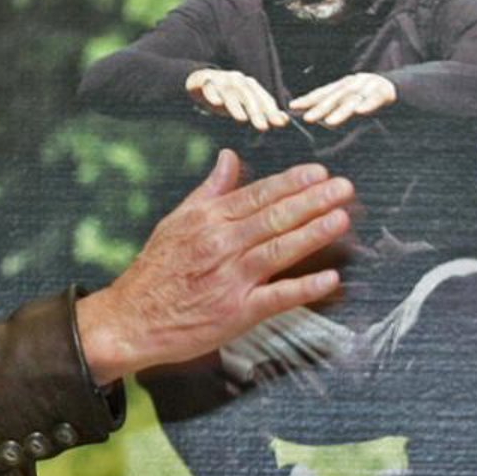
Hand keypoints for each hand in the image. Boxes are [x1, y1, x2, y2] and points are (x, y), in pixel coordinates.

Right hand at [76, 150, 352, 383]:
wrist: (132, 318)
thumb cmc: (156, 270)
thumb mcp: (176, 221)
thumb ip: (209, 190)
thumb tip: (229, 157)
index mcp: (207, 220)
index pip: (257, 195)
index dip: (291, 182)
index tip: (318, 172)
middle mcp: (221, 245)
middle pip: (274, 217)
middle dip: (313, 200)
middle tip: (344, 187)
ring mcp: (230, 279)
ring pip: (279, 250)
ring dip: (313, 233)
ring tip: (342, 218)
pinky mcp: (236, 312)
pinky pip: (277, 297)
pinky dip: (304, 288)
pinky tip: (330, 280)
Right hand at [185, 69, 288, 130]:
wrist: (200, 79)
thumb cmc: (227, 96)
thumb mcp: (244, 105)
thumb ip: (262, 112)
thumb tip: (284, 120)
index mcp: (251, 86)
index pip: (264, 99)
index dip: (272, 111)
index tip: (281, 124)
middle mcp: (239, 81)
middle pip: (249, 97)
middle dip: (257, 112)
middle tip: (263, 127)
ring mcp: (222, 80)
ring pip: (230, 93)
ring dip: (236, 105)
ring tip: (242, 119)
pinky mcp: (205, 80)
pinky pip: (209, 87)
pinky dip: (213, 94)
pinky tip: (216, 103)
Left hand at [287, 73, 395, 127]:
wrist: (412, 87)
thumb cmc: (379, 98)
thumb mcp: (357, 101)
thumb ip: (341, 108)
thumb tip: (320, 122)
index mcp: (347, 84)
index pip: (325, 91)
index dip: (309, 98)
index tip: (293, 107)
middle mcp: (357, 82)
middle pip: (336, 95)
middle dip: (321, 107)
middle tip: (308, 118)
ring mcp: (372, 84)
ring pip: (355, 98)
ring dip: (341, 110)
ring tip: (329, 122)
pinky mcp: (389, 90)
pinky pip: (378, 97)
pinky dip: (369, 103)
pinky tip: (360, 111)